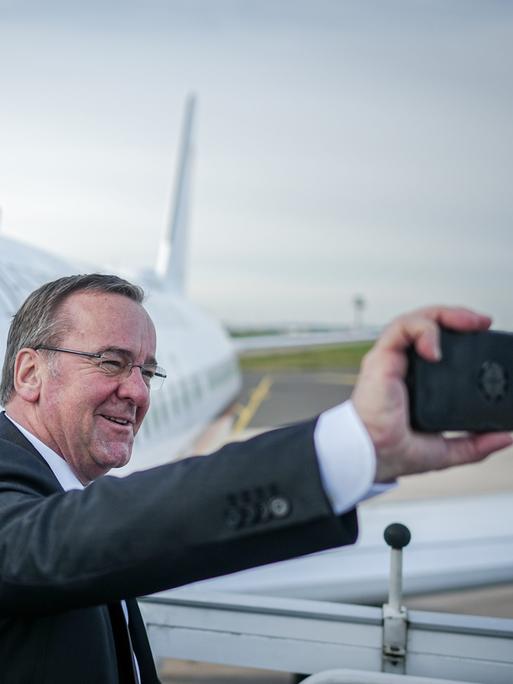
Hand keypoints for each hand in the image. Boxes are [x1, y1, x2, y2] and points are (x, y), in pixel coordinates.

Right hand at [351, 306, 512, 482]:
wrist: (373, 455)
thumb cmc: (393, 451)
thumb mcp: (446, 449)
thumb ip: (475, 444)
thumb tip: (505, 436)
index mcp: (417, 381)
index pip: (439, 345)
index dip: (461, 335)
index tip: (485, 337)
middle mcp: (404, 365)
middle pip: (429, 325)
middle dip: (458, 316)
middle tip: (482, 322)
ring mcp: (392, 358)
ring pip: (416, 319)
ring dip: (444, 314)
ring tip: (468, 323)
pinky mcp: (382, 357)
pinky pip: (401, 328)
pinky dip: (423, 330)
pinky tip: (435, 349)